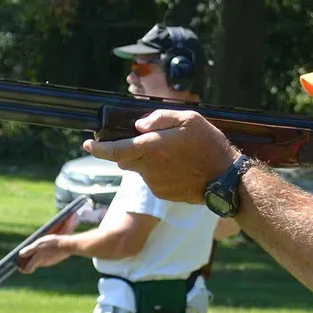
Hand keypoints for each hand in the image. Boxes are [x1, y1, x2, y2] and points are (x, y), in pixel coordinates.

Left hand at [17, 234, 70, 272]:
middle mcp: (42, 263)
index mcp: (37, 260)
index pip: (27, 269)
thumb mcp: (39, 244)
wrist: (67, 245)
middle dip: (26, 262)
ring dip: (34, 256)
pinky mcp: (53, 259)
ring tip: (35, 248)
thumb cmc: (52, 243)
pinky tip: (45, 248)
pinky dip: (42, 255)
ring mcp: (48, 262)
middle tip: (24, 255)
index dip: (22, 267)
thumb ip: (29, 250)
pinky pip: (44, 258)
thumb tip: (20, 255)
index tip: (18, 264)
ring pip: (37, 261)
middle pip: (31, 265)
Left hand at [83, 110, 236, 203]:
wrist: (226, 180)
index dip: (98, 148)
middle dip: (129, 151)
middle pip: (125, 159)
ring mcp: (154, 183)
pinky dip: (159, 173)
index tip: (86, 144)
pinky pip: (152, 180)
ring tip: (174, 156)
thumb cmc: (209, 145)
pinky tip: (178, 169)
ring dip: (147, 162)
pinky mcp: (162, 194)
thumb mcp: (189, 119)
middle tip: (151, 143)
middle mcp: (149, 168)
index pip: (116, 149)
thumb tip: (138, 125)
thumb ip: (160, 118)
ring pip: (139, 170)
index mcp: (152, 147)